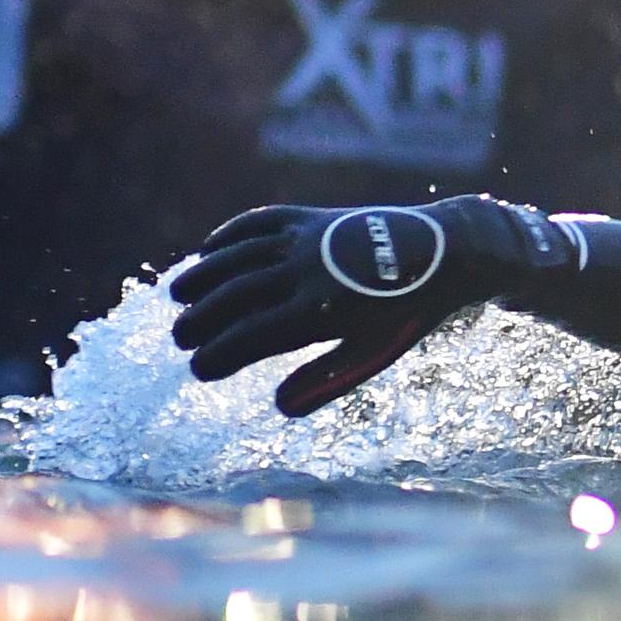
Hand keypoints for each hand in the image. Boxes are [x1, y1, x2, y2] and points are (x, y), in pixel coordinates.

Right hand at [166, 199, 535, 412]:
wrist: (443, 252)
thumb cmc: (404, 314)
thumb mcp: (371, 353)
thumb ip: (325, 379)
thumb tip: (278, 406)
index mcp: (321, 311)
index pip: (254, 336)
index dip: (220, 354)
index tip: (198, 368)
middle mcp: (307, 270)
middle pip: (236, 295)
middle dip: (202, 318)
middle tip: (178, 338)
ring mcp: (306, 237)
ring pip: (238, 254)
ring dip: (204, 274)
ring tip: (177, 295)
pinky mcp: (310, 214)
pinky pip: (258, 222)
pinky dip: (228, 235)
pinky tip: (207, 251)